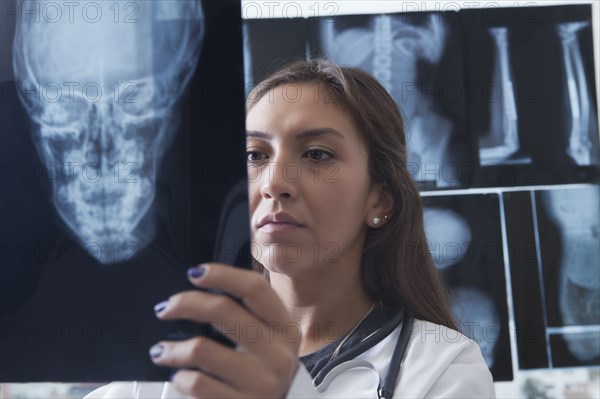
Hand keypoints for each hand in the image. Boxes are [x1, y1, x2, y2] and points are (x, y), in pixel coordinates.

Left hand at [150, 263, 299, 398]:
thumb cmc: (264, 371)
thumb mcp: (270, 340)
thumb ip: (248, 315)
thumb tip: (201, 284)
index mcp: (284, 327)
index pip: (255, 288)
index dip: (222, 274)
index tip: (195, 272)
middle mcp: (278, 353)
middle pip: (223, 310)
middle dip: (184, 304)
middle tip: (165, 309)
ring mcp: (261, 382)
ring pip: (201, 349)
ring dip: (171, 349)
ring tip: (161, 351)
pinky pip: (197, 383)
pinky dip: (180, 378)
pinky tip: (179, 376)